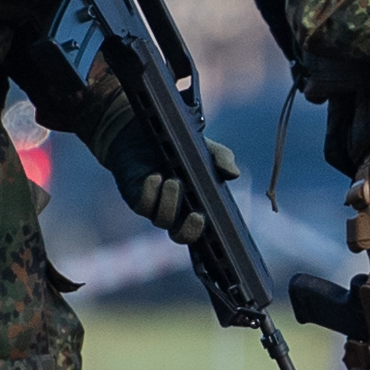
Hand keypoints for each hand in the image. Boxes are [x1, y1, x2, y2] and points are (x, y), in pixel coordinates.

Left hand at [99, 95, 236, 244]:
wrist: (146, 130)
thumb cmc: (180, 145)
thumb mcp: (205, 149)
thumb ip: (221, 159)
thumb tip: (234, 173)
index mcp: (197, 205)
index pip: (203, 231)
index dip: (209, 238)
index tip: (217, 227)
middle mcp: (176, 211)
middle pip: (181, 236)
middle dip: (190, 231)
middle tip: (197, 216)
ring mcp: (155, 206)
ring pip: (162, 220)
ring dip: (171, 203)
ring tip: (173, 180)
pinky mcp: (136, 197)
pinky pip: (143, 206)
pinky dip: (151, 193)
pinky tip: (155, 177)